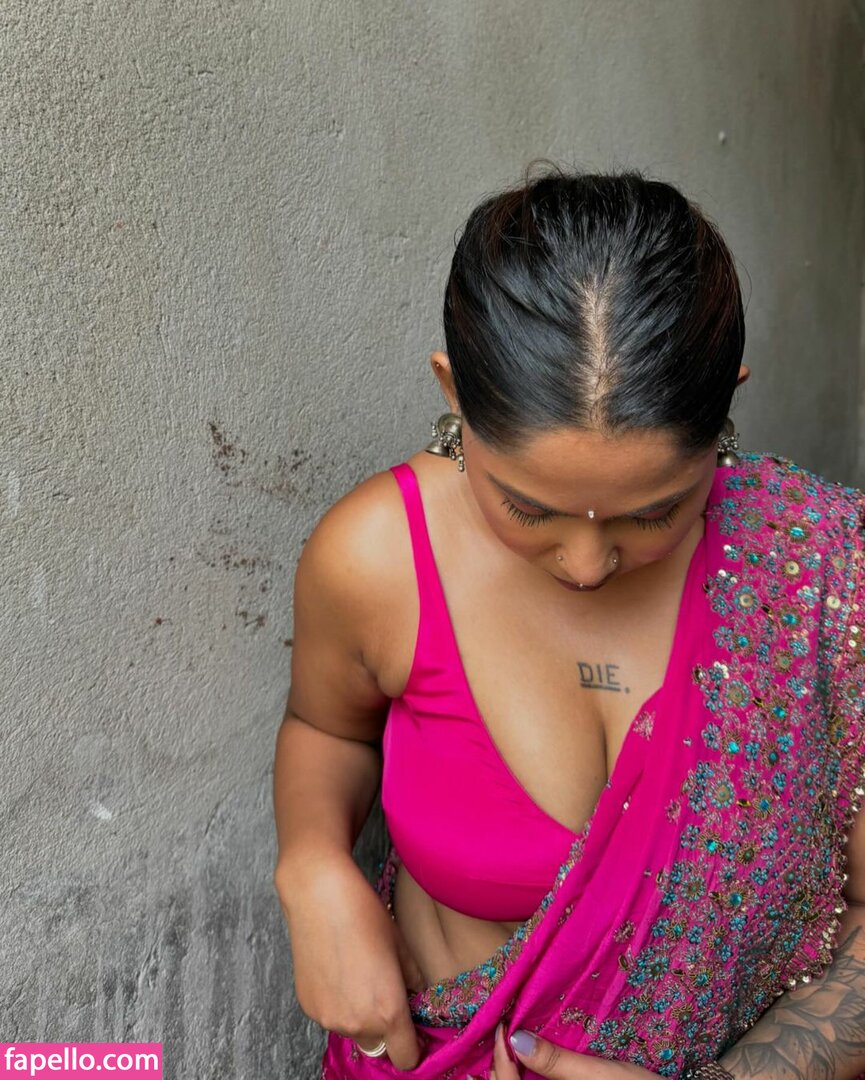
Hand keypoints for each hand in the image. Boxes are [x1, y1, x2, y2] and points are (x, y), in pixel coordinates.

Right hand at [276, 851, 424, 1070]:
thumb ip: (413, 981)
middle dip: (386, 1030)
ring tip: (359, 976)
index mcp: (387, 1011)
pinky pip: (332, 1016)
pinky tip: (339, 971)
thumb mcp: (400, 946)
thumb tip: (417, 997)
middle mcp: (357, 1023)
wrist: (319, 896)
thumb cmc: (365, 914)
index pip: (406, 1058)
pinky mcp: (308, 1006)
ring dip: (361, 1017)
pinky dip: (339, 1005)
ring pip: (353, 1032)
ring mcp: (328, 1017)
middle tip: (385, 993)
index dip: (413, 1046)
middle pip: (379, 1046)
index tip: (414, 1027)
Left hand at [478, 1021, 657, 1078]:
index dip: (499, 1060)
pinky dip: (530, 1078)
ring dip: (513, 1073)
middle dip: (500, 1068)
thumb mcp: (600, 1074)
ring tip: (510, 1047)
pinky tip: (531, 1064)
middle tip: (502, 1034)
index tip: (501, 1027)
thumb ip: (556, 1061)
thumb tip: (515, 1039)